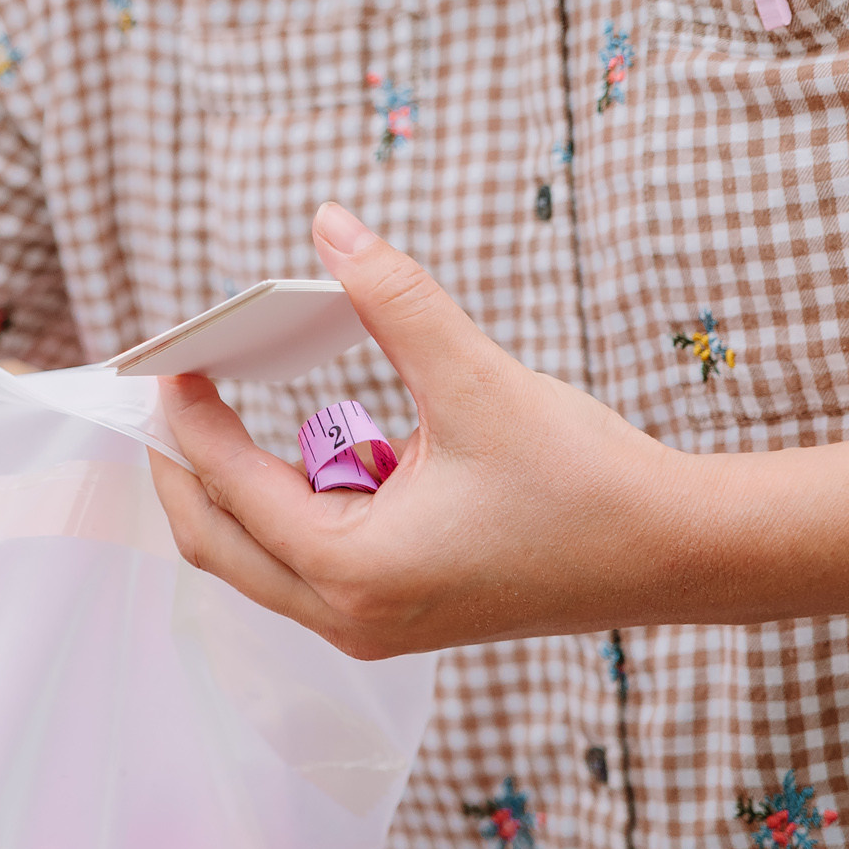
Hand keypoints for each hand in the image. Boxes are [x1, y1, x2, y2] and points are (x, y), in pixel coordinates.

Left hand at [145, 202, 693, 657]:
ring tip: (224, 405)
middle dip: (183, 467)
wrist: (680, 553)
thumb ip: (396, 298)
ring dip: (235, 489)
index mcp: (352, 570)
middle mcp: (348, 615)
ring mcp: (370, 626)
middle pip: (215, 543)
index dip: (187, 418)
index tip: (168, 359)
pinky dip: (287, 507)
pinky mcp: (397, 616)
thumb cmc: (587, 479)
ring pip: (255, 561)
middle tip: (168, 392)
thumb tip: (329, 222)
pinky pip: (302, 566)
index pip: (228, 487)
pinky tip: (310, 444)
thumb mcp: (476, 379)